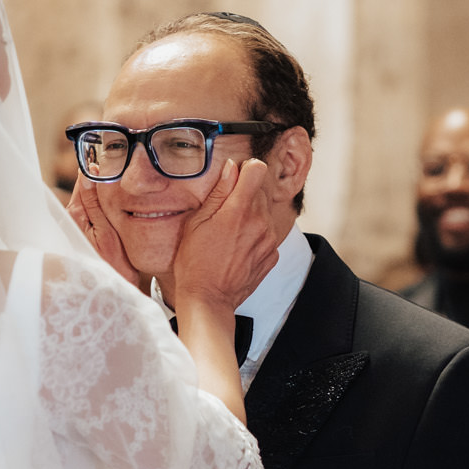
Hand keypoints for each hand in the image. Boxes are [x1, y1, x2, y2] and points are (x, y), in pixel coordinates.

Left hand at [66, 178, 142, 287]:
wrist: (113, 287)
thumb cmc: (114, 263)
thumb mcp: (108, 230)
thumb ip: (96, 202)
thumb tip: (89, 174)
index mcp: (74, 215)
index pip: (82, 182)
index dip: (97, 172)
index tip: (112, 166)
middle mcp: (68, 218)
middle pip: (84, 190)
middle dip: (99, 184)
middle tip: (120, 180)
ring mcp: (73, 225)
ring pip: (87, 200)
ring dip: (101, 197)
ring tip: (119, 195)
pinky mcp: (78, 231)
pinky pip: (89, 211)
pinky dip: (100, 208)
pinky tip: (113, 212)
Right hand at [172, 158, 279, 313]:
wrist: (209, 299)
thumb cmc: (195, 263)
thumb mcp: (196, 223)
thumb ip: (218, 192)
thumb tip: (231, 169)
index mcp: (239, 211)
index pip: (257, 170)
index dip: (245, 170)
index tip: (236, 177)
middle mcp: (260, 223)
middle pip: (260, 191)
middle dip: (244, 195)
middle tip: (224, 213)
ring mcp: (269, 240)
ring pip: (265, 212)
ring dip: (250, 216)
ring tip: (229, 233)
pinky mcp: (272, 255)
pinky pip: (267, 233)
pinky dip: (256, 235)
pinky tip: (237, 247)